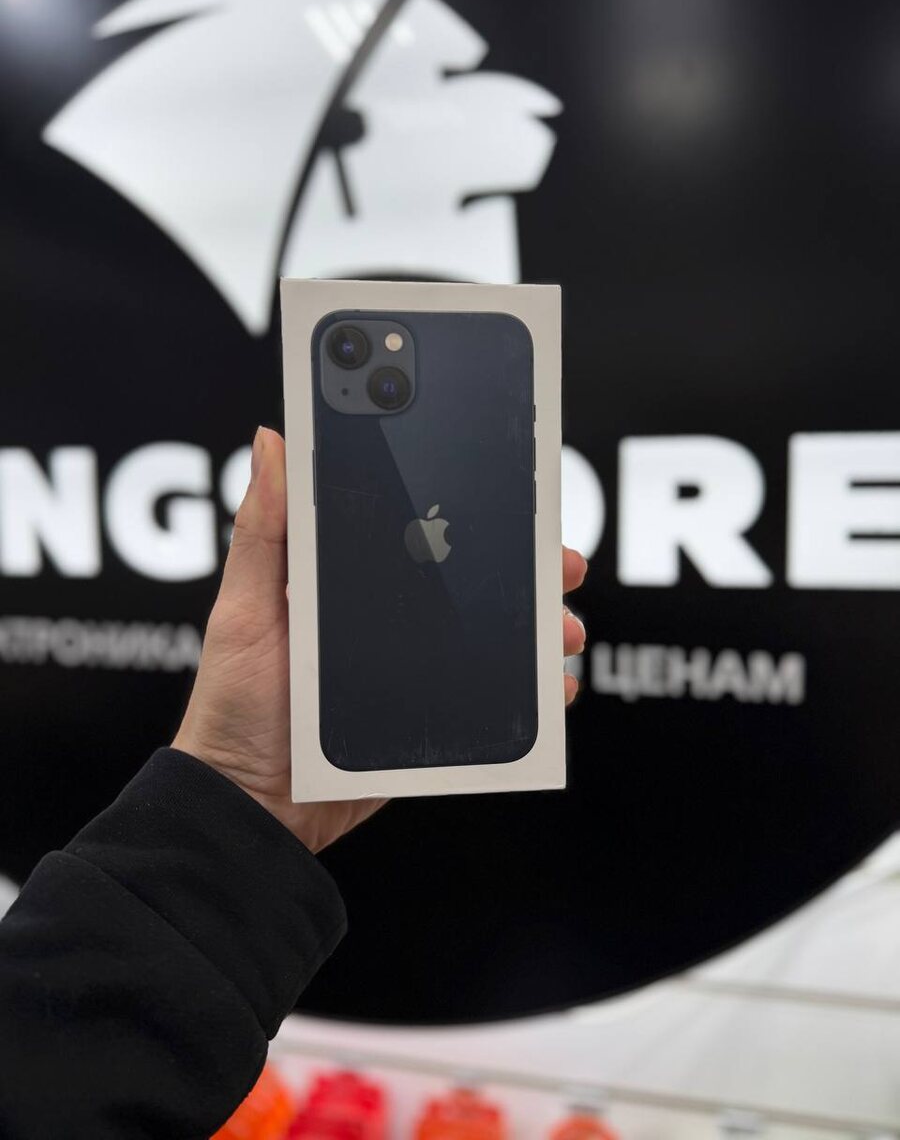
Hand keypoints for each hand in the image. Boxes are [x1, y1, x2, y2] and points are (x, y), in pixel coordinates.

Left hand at [174, 427, 588, 851]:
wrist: (252, 808)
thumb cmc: (233, 707)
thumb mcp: (242, 610)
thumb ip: (263, 532)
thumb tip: (273, 441)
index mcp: (344, 579)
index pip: (413, 526)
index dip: (461, 505)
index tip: (505, 488)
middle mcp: (385, 616)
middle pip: (465, 577)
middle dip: (521, 566)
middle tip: (557, 562)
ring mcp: (412, 665)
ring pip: (489, 634)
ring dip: (537, 627)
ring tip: (564, 632)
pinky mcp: (428, 716)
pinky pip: (487, 694)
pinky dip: (528, 689)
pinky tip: (554, 687)